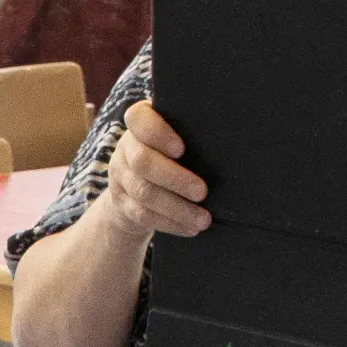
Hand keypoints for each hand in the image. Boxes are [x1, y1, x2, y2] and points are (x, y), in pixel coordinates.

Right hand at [84, 101, 210, 240]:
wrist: (135, 188)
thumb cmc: (170, 155)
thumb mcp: (176, 137)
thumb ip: (190, 132)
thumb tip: (227, 142)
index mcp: (139, 123)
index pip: (139, 119)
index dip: (158, 134)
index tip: (181, 149)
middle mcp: (125, 147)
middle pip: (143, 161)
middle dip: (175, 179)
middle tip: (202, 192)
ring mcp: (119, 175)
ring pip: (144, 193)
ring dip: (177, 208)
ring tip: (203, 219)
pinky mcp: (120, 202)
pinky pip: (143, 215)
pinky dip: (169, 223)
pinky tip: (189, 228)